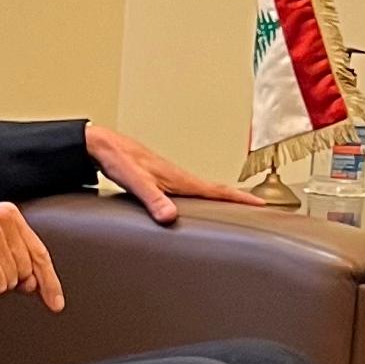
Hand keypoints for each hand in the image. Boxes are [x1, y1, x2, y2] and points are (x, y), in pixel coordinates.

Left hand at [85, 123, 287, 219]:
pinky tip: (198, 206)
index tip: (262, 204)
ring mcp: (172, 178)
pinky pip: (192, 191)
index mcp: (179, 179)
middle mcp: (180, 177)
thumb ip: (153, 199)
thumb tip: (170, 217)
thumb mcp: (135, 181)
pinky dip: (204, 198)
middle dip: (239, 199)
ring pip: (205, 190)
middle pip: (217, 190)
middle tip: (259, 207)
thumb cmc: (118, 160)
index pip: (217, 190)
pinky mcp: (162, 180)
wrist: (102, 146)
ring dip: (223, 198)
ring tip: (237, 208)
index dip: (240, 198)